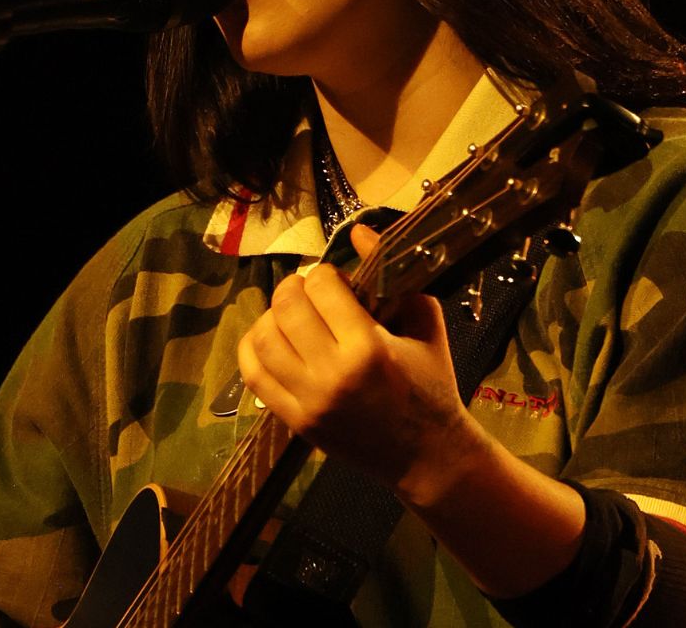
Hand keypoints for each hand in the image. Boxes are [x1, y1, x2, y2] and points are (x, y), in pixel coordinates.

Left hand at [236, 225, 478, 502]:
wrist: (426, 454)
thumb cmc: (432, 384)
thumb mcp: (425, 321)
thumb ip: (393, 272)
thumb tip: (359, 230)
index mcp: (368, 348)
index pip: (323, 287)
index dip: (326, 274)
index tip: (337, 281)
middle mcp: (332, 375)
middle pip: (287, 308)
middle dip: (295, 287)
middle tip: (309, 288)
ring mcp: (308, 401)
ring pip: (264, 338)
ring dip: (272, 315)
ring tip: (291, 312)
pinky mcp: (295, 421)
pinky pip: (254, 374)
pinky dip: (253, 347)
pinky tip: (270, 337)